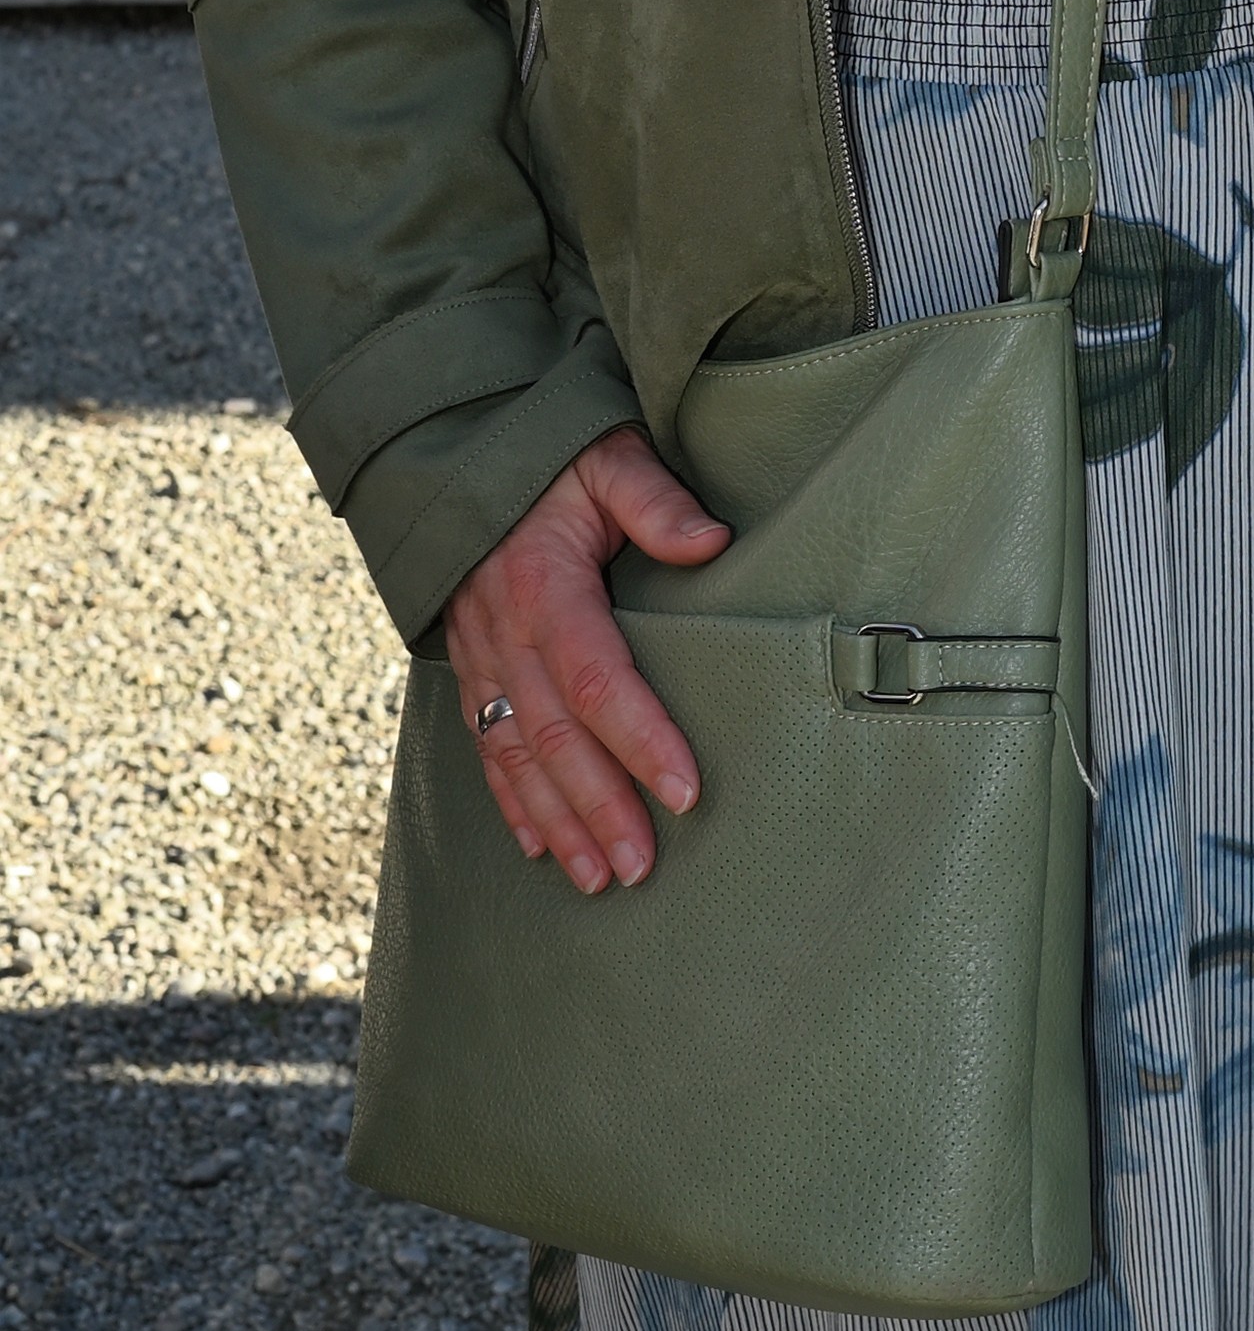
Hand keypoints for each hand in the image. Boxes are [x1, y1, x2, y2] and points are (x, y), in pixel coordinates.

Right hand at [442, 428, 725, 894]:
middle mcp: (502, 631)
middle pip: (553, 736)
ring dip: (557, 821)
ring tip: (600, 878)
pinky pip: (483, 744)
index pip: (598, 677)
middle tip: (643, 866)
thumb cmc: (555, 457)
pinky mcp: (468, 666)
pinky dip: (510, 801)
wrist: (463, 452)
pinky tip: (538, 846)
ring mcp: (478, 654)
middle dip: (599, 807)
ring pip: (515, 754)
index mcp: (544, 584)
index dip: (641, 738)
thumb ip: (656, 500)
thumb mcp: (609, 456)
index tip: (686, 790)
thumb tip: (713, 542)